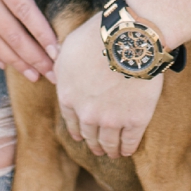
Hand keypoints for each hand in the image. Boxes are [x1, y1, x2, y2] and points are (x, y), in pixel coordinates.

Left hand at [56, 18, 163, 156]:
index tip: (80, 136)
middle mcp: (87, 113)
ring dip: (109, 149)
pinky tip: (127, 151)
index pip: (71, 120)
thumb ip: (60, 66)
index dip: (77, 130)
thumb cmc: (96, 37)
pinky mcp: (135, 119)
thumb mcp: (67, 48)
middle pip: (89, 134)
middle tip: (98, 148)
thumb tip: (55, 74)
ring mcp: (111, 119)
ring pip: (108, 142)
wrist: (128, 38)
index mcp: (68, 97)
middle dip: (93, 142)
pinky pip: (130, 141)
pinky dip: (128, 148)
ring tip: (113, 153)